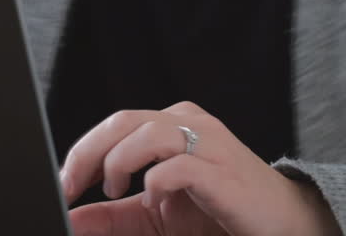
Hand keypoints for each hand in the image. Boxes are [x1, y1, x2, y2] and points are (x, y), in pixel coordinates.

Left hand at [60, 102, 340, 235]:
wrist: (281, 224)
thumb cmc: (218, 212)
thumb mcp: (154, 215)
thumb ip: (112, 214)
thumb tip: (71, 218)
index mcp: (172, 124)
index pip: (115, 123)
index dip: (82, 150)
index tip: (63, 183)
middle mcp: (190, 124)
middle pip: (124, 121)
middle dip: (88, 153)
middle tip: (72, 186)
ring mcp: (209, 144)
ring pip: (148, 134)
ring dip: (120, 163)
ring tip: (116, 189)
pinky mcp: (223, 173)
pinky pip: (179, 166)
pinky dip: (156, 183)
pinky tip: (154, 200)